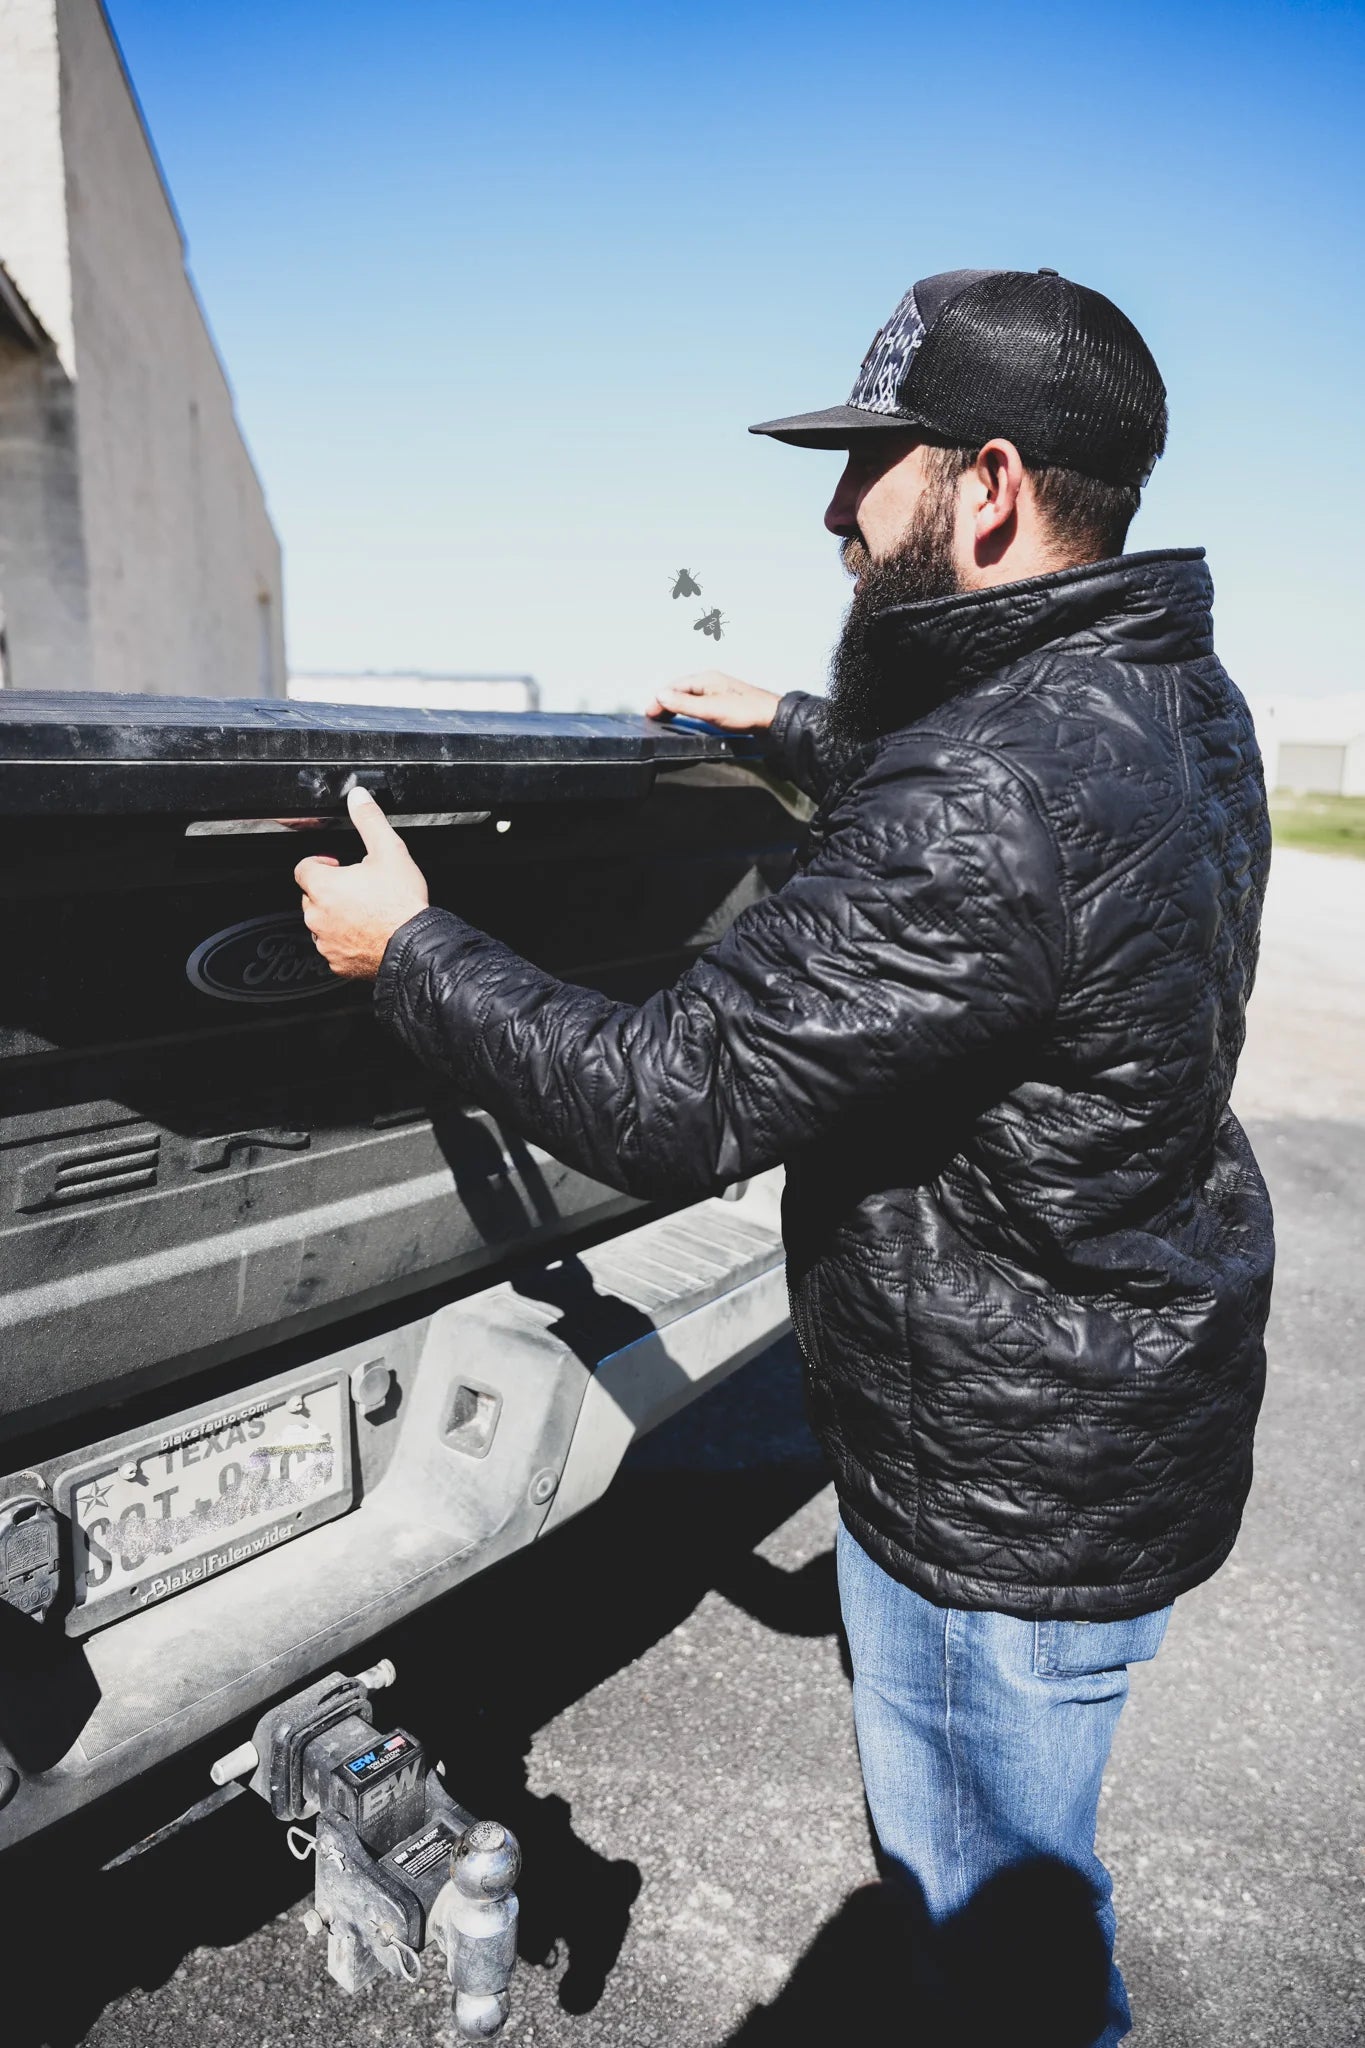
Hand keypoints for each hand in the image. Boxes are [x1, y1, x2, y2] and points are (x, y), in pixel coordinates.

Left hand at [294, 787, 429, 979]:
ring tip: (366, 910)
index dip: (321, 863)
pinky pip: (333, 947)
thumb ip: (369, 820)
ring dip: (336, 915)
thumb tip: (358, 797)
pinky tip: (367, 932)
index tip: (338, 864)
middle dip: (329, 890)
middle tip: (358, 888)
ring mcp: (325, 942)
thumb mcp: (390, 851)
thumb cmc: (401, 903)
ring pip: (322, 923)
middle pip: (311, 896)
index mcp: (323, 886)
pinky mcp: (337, 963)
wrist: (414, 946)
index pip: (304, 868)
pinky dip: (345, 940)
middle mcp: (317, 916)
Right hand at [645, 671, 780, 731]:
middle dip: (666, 702)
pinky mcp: (724, 702)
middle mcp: (711, 681)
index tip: (649, 714)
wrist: (772, 719)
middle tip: (654, 717)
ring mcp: (718, 691)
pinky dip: (688, 710)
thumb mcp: (710, 709)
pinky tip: (689, 718)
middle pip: (681, 690)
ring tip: (666, 719)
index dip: (660, 700)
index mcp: (706, 679)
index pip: (674, 687)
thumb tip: (660, 695)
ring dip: (677, 706)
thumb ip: (684, 704)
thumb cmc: (745, 712)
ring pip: (690, 697)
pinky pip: (700, 703)